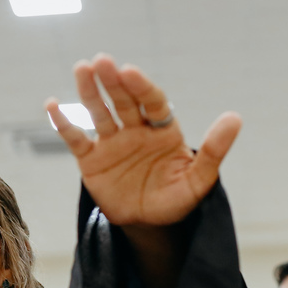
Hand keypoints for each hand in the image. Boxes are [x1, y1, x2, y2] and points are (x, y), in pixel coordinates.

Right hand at [47, 54, 240, 227]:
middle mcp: (135, 130)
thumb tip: (235, 117)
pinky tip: (52, 104)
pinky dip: (64, 123)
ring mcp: (112, 143)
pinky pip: (76, 138)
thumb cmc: (176, 201)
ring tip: (81, 68)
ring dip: (89, 91)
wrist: (149, 226)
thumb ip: (214, 151)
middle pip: (122, 100)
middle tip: (101, 61)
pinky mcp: (91, 160)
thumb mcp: (199, 181)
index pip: (151, 102)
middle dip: (113, 81)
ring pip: (98, 112)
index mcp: (162, 130)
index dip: (140, 86)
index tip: (129, 71)